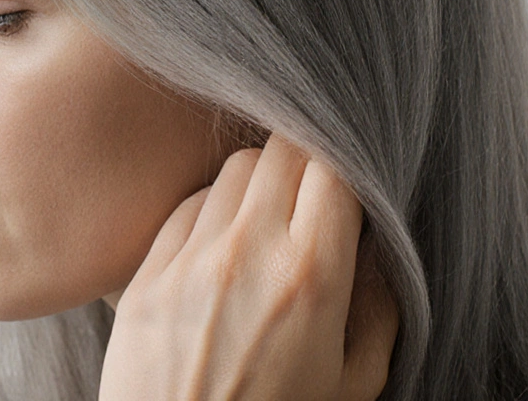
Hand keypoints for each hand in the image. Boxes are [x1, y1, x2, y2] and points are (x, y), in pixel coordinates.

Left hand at [99, 134, 398, 399]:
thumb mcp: (354, 384)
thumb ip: (379, 307)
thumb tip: (381, 248)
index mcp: (311, 278)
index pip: (334, 164)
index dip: (349, 161)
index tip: (354, 183)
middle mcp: (247, 254)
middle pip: (281, 149)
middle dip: (306, 160)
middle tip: (315, 196)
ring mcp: (189, 262)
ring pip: (232, 169)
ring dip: (259, 181)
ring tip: (271, 221)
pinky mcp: (145, 277)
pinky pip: (185, 207)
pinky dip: (212, 211)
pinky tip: (224, 247)